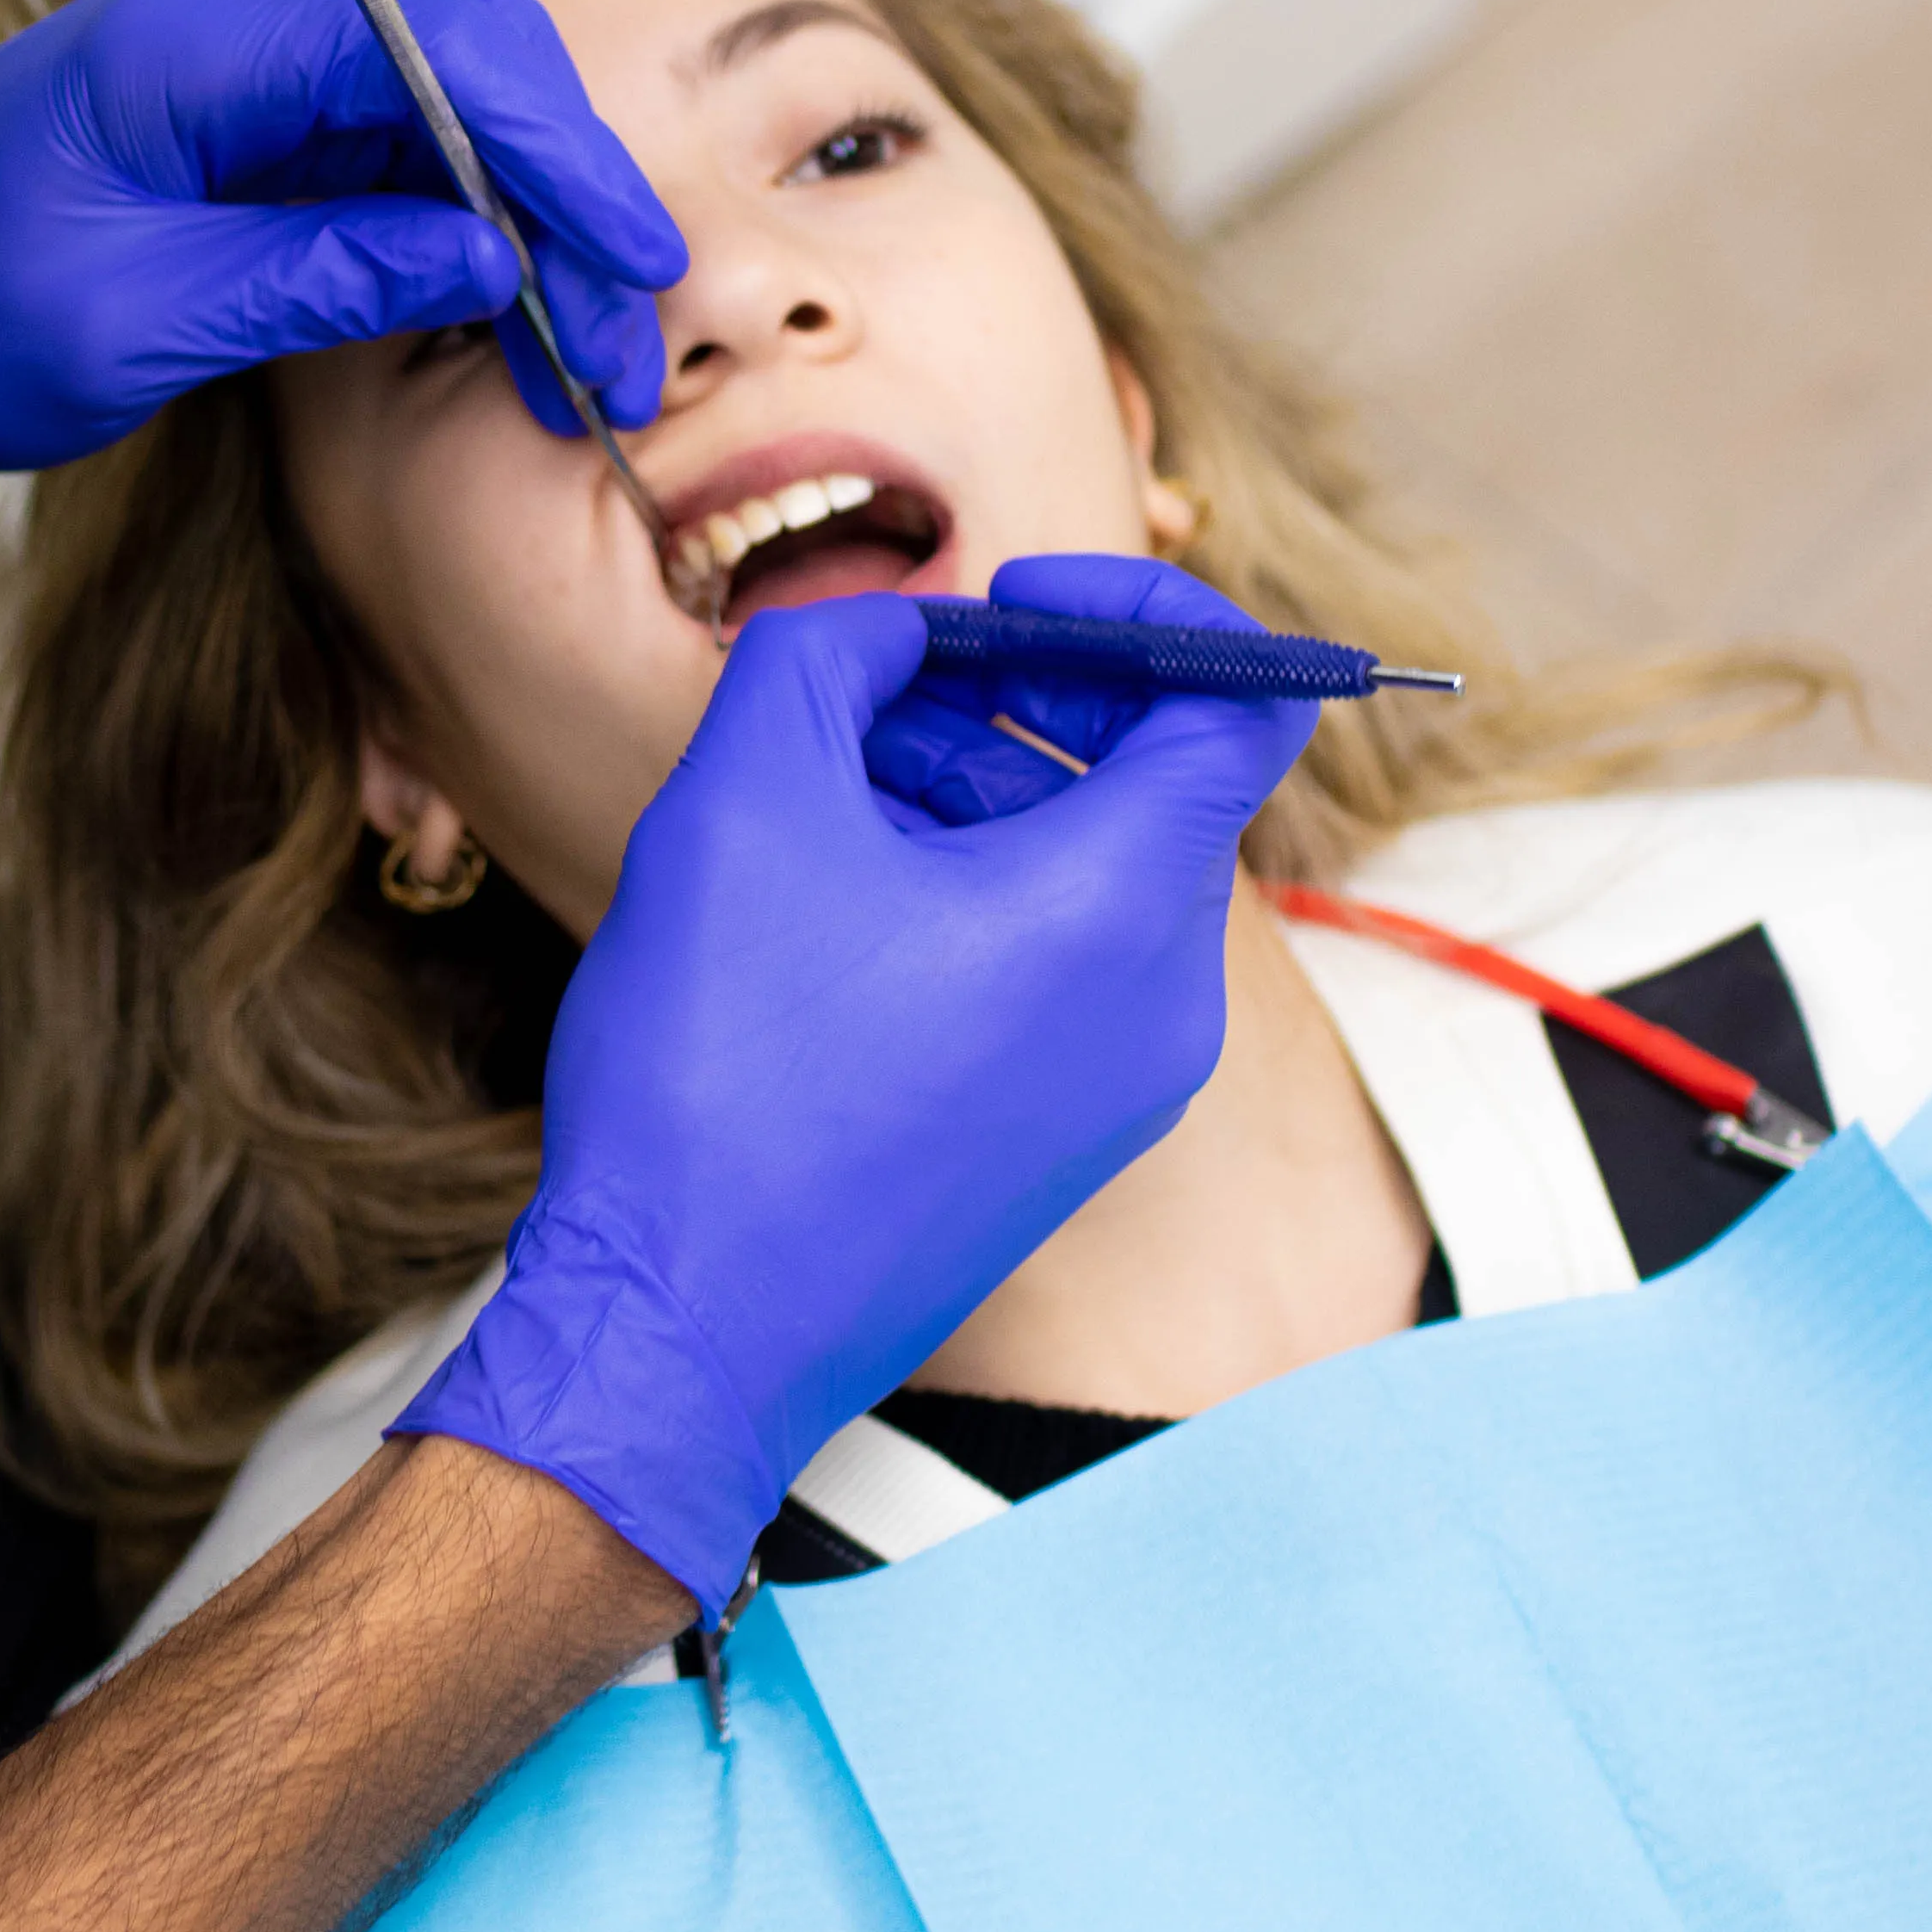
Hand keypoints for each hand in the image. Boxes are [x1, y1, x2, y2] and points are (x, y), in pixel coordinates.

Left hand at [0, 0, 681, 470]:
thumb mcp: (128, 319)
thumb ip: (316, 277)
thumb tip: (486, 268)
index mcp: (211, 30)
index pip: (454, 56)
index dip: (565, 163)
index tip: (633, 270)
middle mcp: (248, 10)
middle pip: (480, 77)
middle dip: (568, 213)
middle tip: (620, 359)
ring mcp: (255, 57)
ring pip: (455, 121)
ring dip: (528, 237)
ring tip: (579, 369)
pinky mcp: (255, 114)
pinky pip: (398, 153)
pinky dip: (464, 237)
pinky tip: (507, 328)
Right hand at [391, 563, 1314, 1615]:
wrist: (681, 1329)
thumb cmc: (721, 1074)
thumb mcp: (744, 795)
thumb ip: (828, 654)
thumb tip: (895, 632)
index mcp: (1129, 906)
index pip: (1249, 694)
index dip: (1146, 607)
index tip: (1011, 602)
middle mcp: (1167, 1003)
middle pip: (1150, 779)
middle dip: (1016, 700)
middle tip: (877, 686)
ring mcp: (1121, 1086)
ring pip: (1088, 872)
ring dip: (972, 794)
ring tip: (819, 793)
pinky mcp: (1059, 1139)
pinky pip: (1055, 966)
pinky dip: (969, 893)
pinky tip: (828, 901)